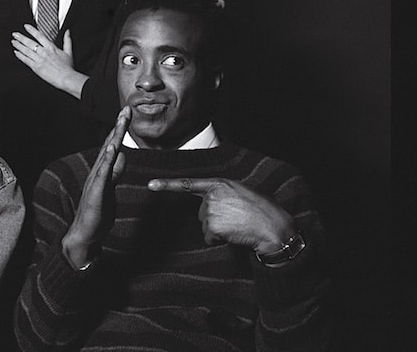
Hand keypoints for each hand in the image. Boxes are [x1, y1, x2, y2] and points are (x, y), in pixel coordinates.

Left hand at [11, 24, 86, 96]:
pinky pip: (26, 60)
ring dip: (18, 45)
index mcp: (51, 47)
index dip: (31, 30)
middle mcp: (43, 52)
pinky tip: (16, 52)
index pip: (39, 36)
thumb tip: (67, 31)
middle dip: (21, 37)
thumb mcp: (69, 52)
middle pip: (30, 42)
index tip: (25, 26)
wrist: (66, 78)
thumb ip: (67, 41)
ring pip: (26, 50)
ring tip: (13, 42)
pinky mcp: (36, 67)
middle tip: (14, 34)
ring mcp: (39, 59)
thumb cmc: (68, 67)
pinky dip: (20, 56)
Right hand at [60, 107, 130, 267]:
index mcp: (102, 171)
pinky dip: (108, 159)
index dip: (120, 129)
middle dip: (118, 126)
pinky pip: (104, 173)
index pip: (112, 146)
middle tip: (127, 108)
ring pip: (107, 155)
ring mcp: (96, 180)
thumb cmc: (97, 213)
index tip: (127, 113)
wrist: (85, 234)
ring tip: (121, 121)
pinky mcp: (97, 192)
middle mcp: (98, 171)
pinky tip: (113, 148)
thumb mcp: (109, 188)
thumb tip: (122, 155)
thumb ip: (115, 172)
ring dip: (114, 136)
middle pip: (110, 144)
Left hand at [146, 178, 295, 253]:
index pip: (188, 184)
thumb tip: (210, 204)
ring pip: (206, 226)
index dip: (167, 185)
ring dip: (220, 230)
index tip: (150, 185)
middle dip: (216, 219)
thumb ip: (224, 194)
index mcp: (220, 184)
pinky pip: (210, 238)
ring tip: (238, 226)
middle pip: (202, 213)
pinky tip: (235, 234)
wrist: (274, 228)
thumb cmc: (262, 211)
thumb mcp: (242, 193)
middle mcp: (212, 196)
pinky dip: (220, 240)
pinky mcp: (213, 226)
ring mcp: (211, 211)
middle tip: (237, 219)